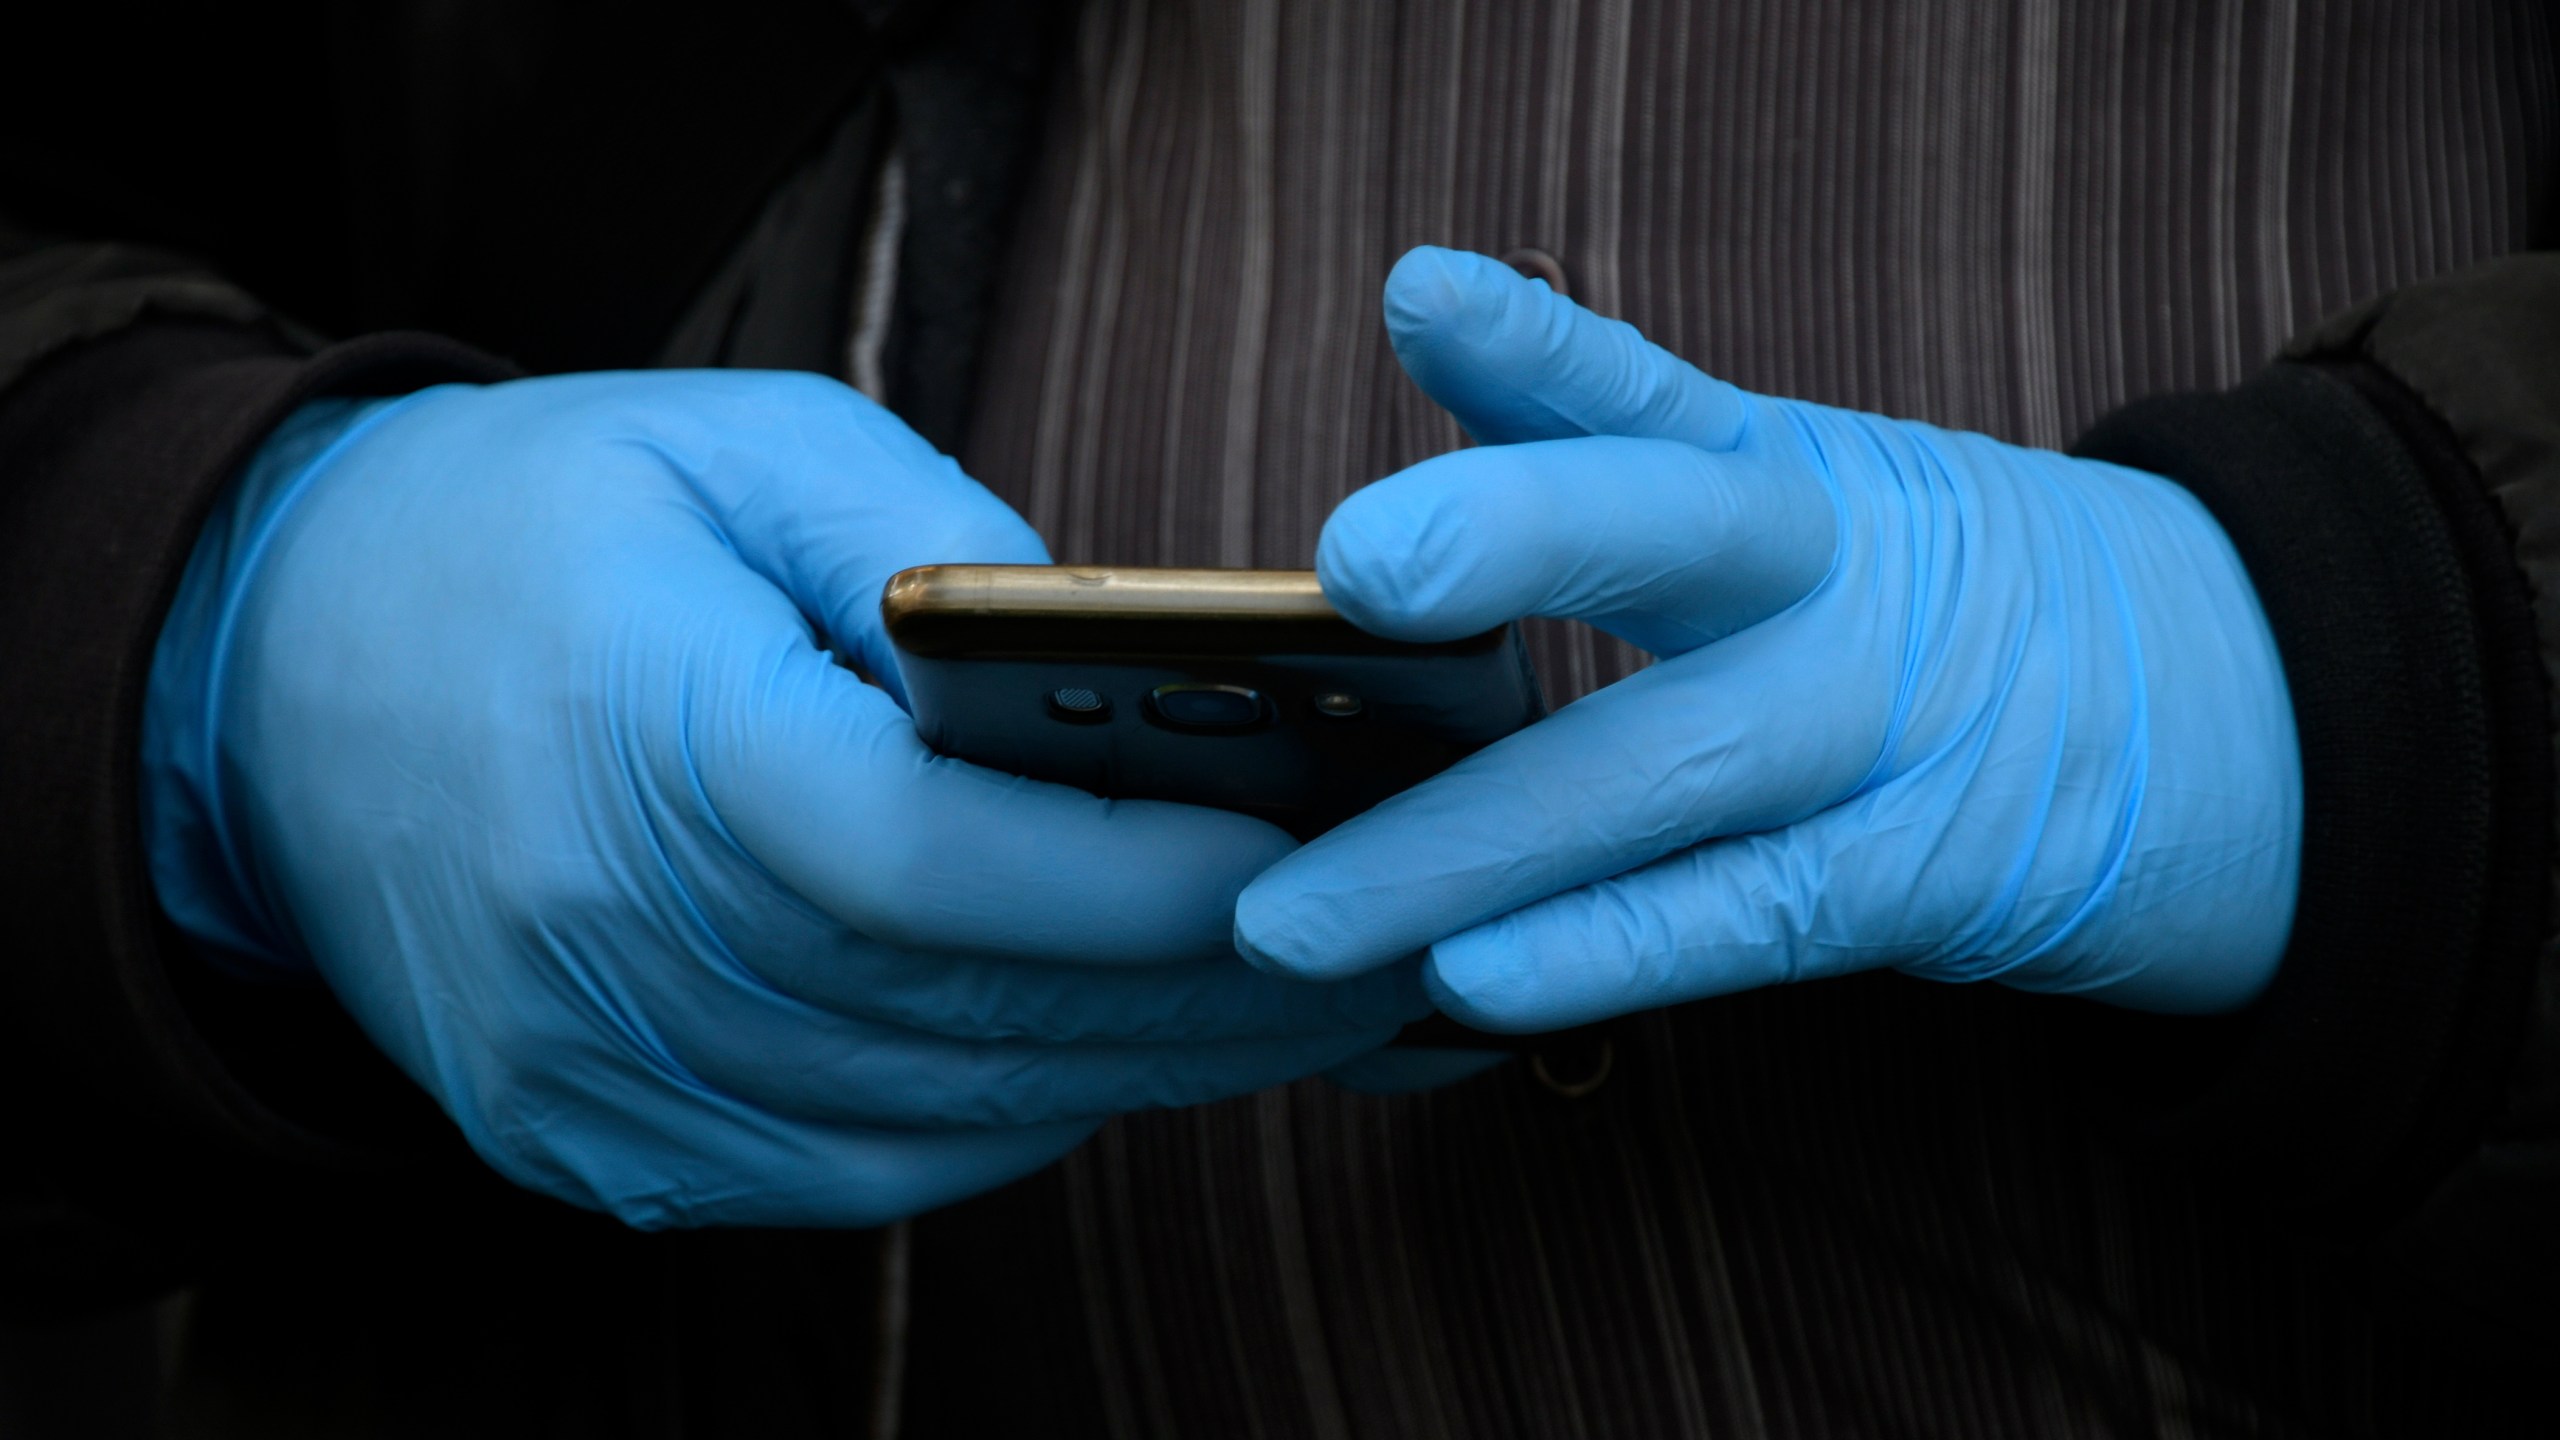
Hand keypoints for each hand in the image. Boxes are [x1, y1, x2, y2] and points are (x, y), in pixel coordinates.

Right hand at [143, 372, 1422, 1227]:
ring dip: (1141, 1072)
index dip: (1145, 881)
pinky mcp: (603, 1144)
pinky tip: (1117, 1054)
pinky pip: (863, 1171)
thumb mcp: (742, 448)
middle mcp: (623, 949)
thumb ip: (945, 547)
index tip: (1309, 863)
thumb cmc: (531, 532)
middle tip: (1384, 960)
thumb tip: (1140, 670)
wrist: (271, 678)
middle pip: (977, 1015)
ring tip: (1297, 1010)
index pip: (942, 865)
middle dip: (1212, 998)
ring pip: (943, 1121)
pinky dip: (1014, 1119)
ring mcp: (605, 1078)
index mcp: (657, 748)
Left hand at [1234, 248, 2300, 1030]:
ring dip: (1460, 849)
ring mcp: (1884, 729)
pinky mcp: (1924, 875)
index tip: (1419, 292)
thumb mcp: (1809, 511)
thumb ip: (1616, 504)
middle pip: (1673, 531)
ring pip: (1663, 769)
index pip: (1644, 393)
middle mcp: (1832, 577)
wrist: (2235, 706)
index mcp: (1785, 473)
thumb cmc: (1932, 610)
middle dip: (1513, 531)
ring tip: (1290, 920)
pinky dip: (1600, 949)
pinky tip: (1470, 977)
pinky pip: (1740, 917)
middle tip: (1357, 561)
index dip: (1533, 345)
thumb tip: (1375, 547)